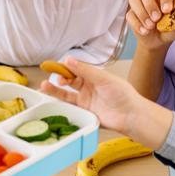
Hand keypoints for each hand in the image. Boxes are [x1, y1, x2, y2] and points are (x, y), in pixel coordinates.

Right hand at [40, 57, 171, 150]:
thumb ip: (86, 70)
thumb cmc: (123, 94)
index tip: (56, 64)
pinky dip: (58, 102)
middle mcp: (88, 86)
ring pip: (65, 93)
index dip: (65, 66)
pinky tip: (50, 99)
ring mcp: (85, 99)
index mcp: (94, 75)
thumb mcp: (104, 78)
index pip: (75, 68)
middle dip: (59, 77)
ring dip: (54, 89)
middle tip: (54, 78)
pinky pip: (68, 106)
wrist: (130, 115)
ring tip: (44, 86)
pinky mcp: (83, 111)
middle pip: (68, 80)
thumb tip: (69, 60)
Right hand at [127, 0, 174, 50]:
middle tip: (157, 18)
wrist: (159, 41)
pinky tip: (145, 32)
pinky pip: (129, 15)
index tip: (167, 10)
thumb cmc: (170, 29)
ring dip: (142, 14)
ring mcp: (139, 3)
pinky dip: (137, 24)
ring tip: (151, 27)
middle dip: (150, 4)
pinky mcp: (131, 14)